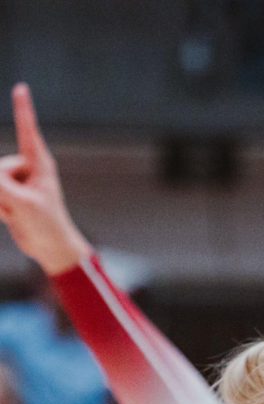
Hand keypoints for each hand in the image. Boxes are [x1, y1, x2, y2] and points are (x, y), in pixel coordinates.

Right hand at [0, 84, 91, 273]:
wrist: (51, 248)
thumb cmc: (47, 225)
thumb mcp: (22, 204)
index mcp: (40, 164)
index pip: (27, 131)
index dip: (23, 109)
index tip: (21, 88)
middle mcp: (27, 168)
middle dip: (1, 191)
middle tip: (19, 208)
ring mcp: (17, 181)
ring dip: (0, 203)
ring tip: (17, 214)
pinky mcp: (9, 193)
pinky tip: (11, 217)